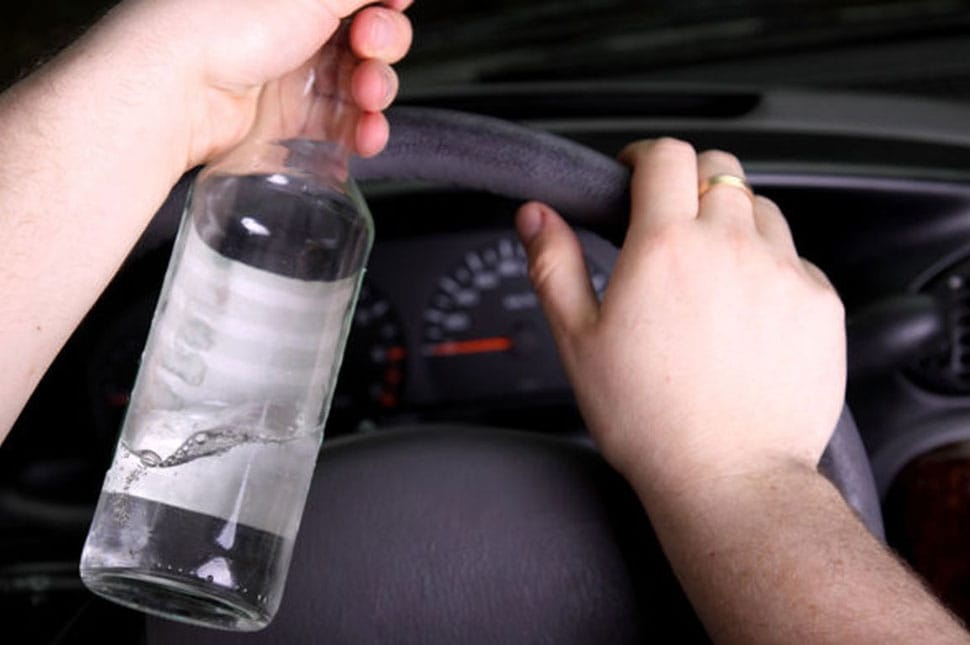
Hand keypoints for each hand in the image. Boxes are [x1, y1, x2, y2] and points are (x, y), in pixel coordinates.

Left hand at [91, 0, 412, 164]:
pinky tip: (366, 135)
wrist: (175, 90)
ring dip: (377, 90)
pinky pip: (339, 126)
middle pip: (366, 35)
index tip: (392, 5)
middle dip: (383, 43)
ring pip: (358, 83)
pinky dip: (361, 131)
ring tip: (368, 97)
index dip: (385, 3)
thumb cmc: (224, 23)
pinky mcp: (287, 120)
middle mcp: (292, 24)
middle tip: (369, 46)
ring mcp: (291, 74)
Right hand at [515, 139, 845, 500]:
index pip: (667, 155)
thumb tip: (535, 214)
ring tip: (709, 272)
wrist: (729, 479)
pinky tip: (745, 311)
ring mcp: (783, 273)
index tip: (637, 174)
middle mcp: (731, 247)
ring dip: (732, 222)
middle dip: (690, 181)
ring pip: (761, 210)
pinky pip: (796, 259)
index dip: (647, 156)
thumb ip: (554, 264)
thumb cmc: (649, 419)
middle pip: (720, 170)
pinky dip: (769, 267)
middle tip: (670, 223)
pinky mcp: (820, 304)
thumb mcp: (578, 340)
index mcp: (666, 247)